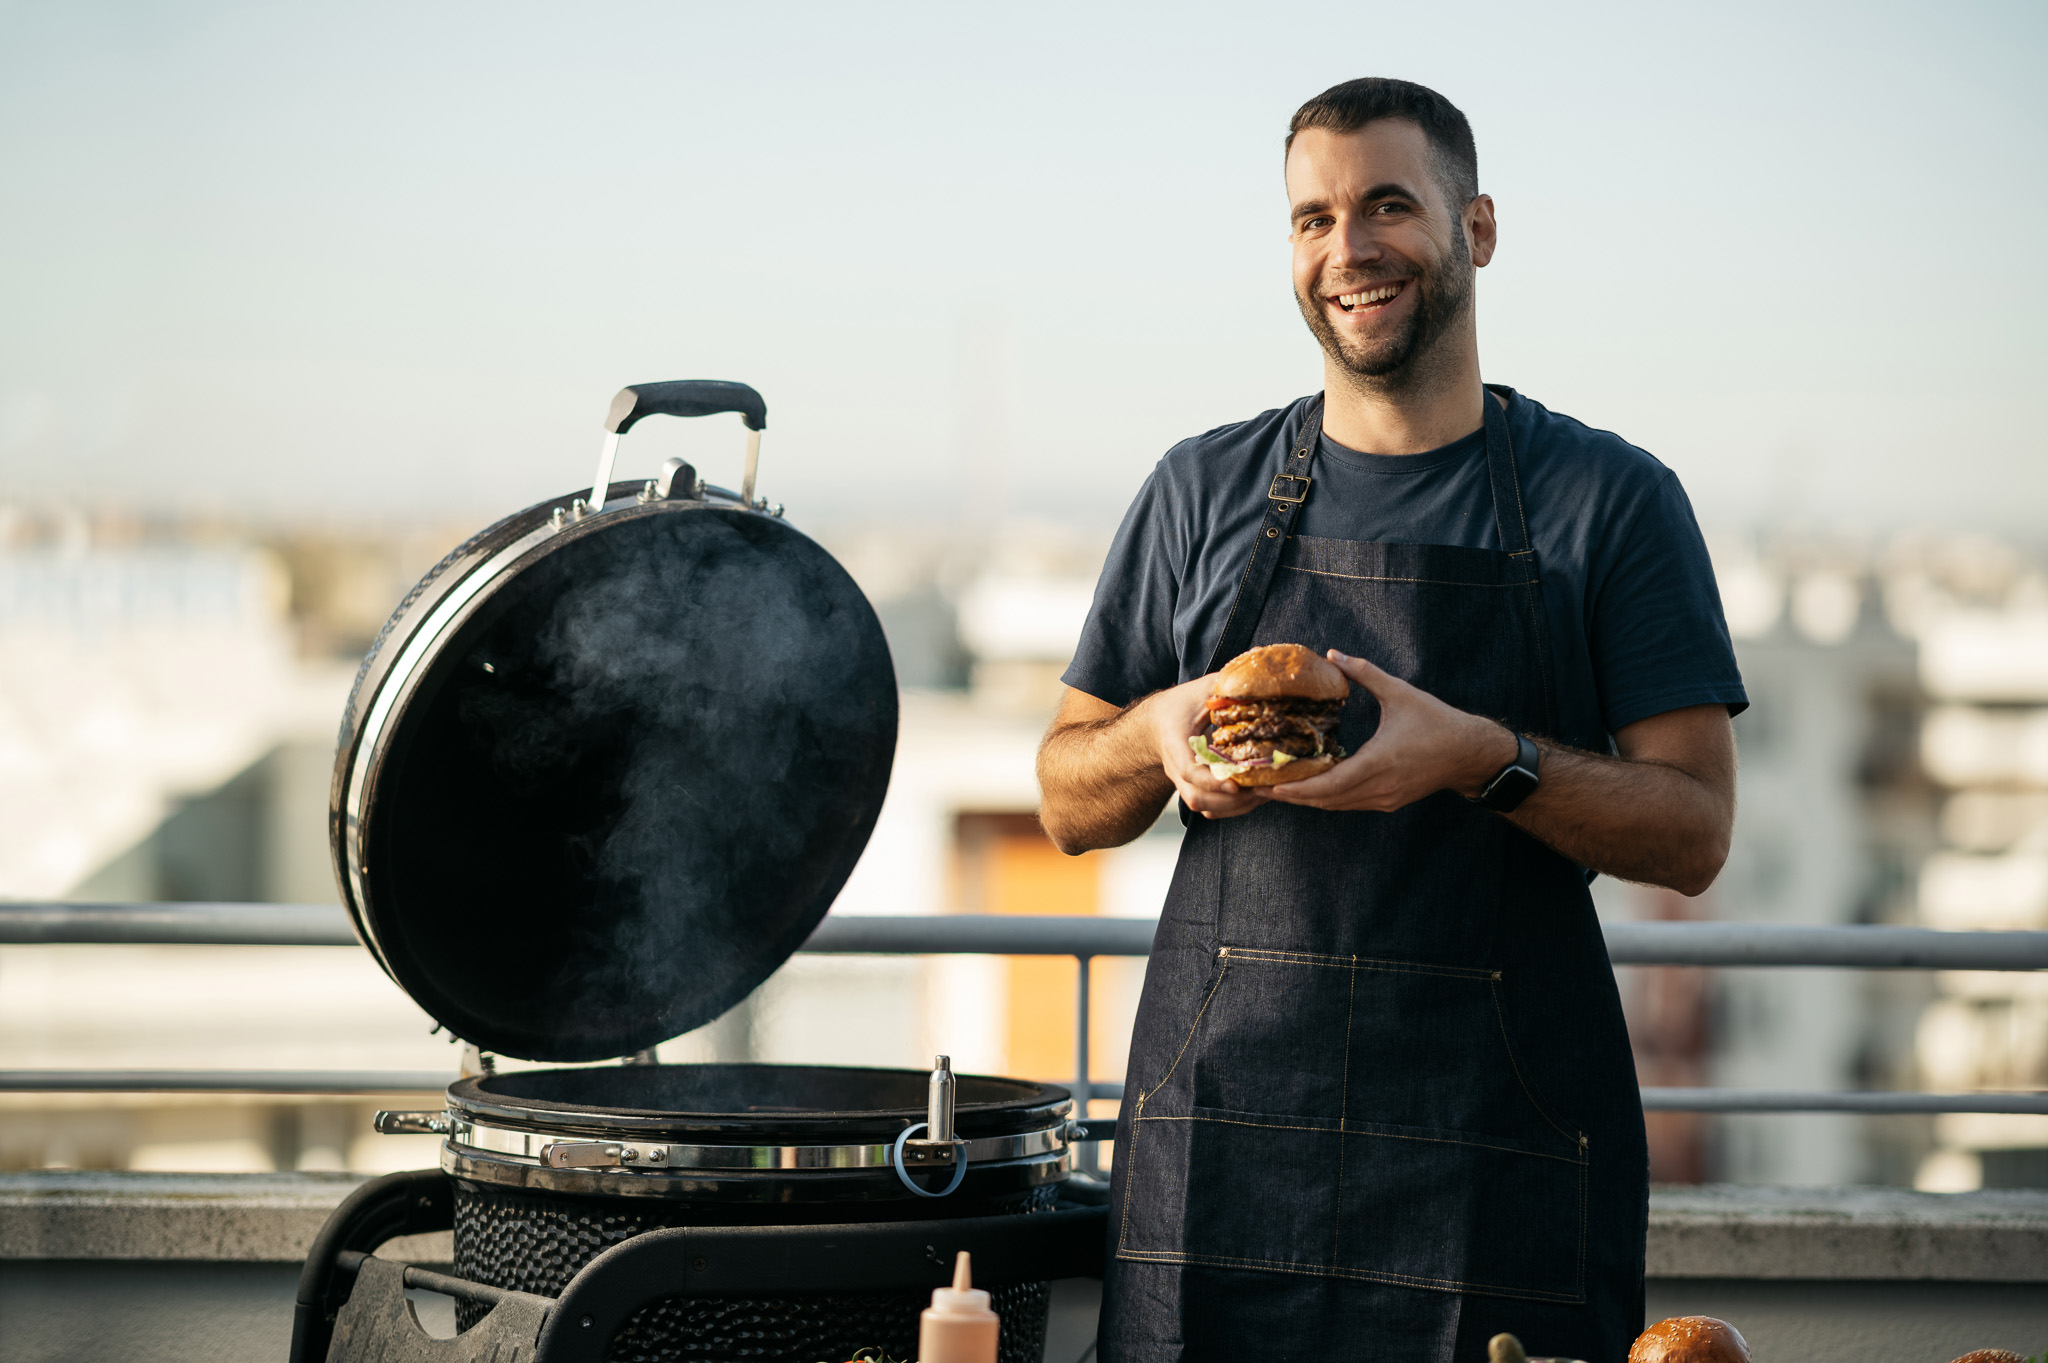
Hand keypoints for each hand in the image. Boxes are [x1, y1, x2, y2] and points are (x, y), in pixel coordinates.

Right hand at [1140, 674, 1271, 819]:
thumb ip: (1225, 683)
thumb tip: (1259, 659)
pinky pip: (1209, 808)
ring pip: (1204, 807)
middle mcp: (1176, 768)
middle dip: (1230, 800)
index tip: (1236, 783)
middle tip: (1261, 789)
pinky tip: (1254, 795)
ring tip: (1263, 793)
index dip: (1212, 780)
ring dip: (1234, 806)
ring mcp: (1182, 782)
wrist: (1157, 723)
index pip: (1189, 770)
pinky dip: (1231, 808)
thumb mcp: (1200, 689)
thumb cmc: (1181, 704)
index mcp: (1175, 742)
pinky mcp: (1192, 789)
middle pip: (1197, 797)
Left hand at [1263, 650, 1517, 812]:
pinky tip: (1310, 787)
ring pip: (1336, 805)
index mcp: (1378, 763)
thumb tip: (1332, 654)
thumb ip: (1364, 673)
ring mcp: (1383, 799)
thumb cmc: (1436, 722)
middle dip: (1291, 796)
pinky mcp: (1388, 801)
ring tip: (1276, 789)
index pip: (1328, 784)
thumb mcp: (1399, 692)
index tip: (1269, 784)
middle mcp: (1378, 787)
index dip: (1296, 787)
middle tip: (1259, 787)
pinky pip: (1349, 803)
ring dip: (1307, 799)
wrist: (1469, 754)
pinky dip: (1326, 798)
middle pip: (1325, 800)